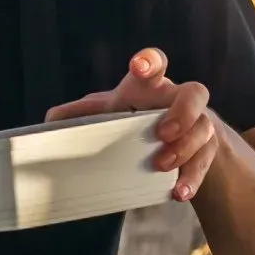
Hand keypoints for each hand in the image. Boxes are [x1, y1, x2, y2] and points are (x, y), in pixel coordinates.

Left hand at [46, 49, 216, 201]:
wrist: (176, 136)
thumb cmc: (136, 117)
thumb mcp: (109, 114)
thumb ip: (81, 115)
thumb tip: (47, 122)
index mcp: (150, 86)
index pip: (155, 62)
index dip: (149, 61)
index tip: (139, 67)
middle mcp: (179, 99)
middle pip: (195, 92)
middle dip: (182, 112)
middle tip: (162, 134)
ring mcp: (198, 123)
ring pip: (204, 128)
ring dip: (185, 149)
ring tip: (162, 167)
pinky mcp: (207, 148)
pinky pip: (206, 161)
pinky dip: (192, 178)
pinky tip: (179, 193)